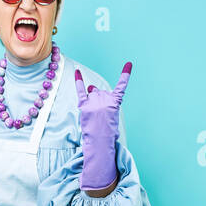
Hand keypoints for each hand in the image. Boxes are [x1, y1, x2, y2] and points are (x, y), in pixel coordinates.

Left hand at [74, 62, 131, 191]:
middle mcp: (105, 98)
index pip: (121, 86)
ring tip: (92, 114)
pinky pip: (80, 90)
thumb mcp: (111, 115)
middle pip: (101, 92)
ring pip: (92, 93)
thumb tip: (91, 87)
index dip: (125, 75)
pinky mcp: (84, 105)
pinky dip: (78, 81)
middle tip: (99, 115)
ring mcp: (94, 101)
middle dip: (99, 100)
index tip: (129, 64)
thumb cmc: (107, 131)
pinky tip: (76, 71)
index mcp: (116, 102)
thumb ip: (102, 99)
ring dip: (91, 100)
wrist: (99, 141)